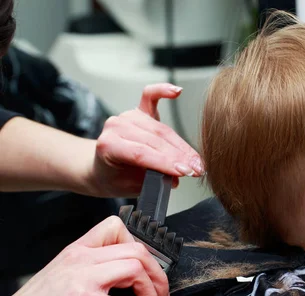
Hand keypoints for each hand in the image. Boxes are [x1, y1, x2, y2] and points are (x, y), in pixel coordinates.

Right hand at [0, 216, 168, 295]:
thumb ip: (89, 270)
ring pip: (137, 271)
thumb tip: (125, 280)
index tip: (148, 270)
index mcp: (77, 251)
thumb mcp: (61, 277)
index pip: (117, 228)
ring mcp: (82, 279)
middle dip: (158, 276)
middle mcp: (81, 260)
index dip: (141, 247)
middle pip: (137, 251)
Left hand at [86, 83, 203, 196]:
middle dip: (179, 156)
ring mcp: (127, 116)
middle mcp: (116, 126)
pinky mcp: (138, 111)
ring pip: (161, 129)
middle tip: (197, 169)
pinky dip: (163, 91)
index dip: (165, 163)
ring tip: (196, 160)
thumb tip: (174, 178)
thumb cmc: (113, 178)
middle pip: (155, 140)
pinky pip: (150, 96)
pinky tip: (177, 91)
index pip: (141, 153)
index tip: (185, 171)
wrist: (100, 169)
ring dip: (182, 145)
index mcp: (108, 145)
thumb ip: (149, 181)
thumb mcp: (128, 187)